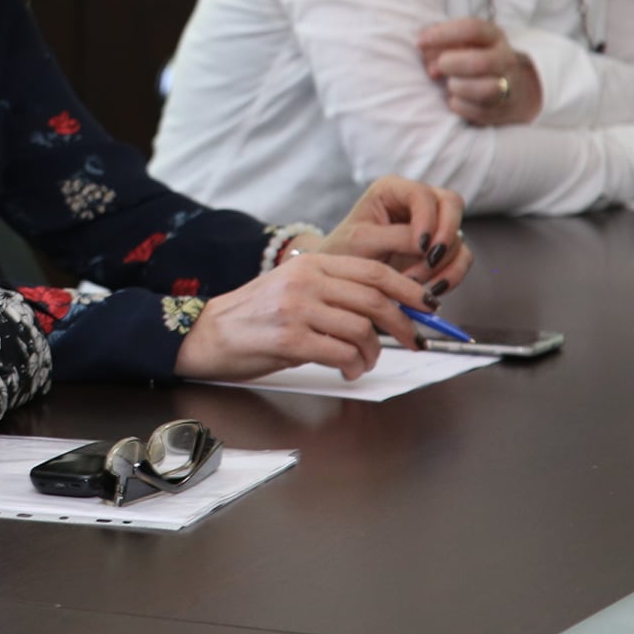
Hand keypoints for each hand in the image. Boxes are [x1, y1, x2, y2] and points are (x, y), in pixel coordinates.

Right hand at [173, 253, 438, 382]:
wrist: (206, 334)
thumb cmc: (253, 317)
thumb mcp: (293, 289)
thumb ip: (333, 293)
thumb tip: (385, 310)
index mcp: (310, 263)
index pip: (374, 271)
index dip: (408, 289)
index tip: (427, 306)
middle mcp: (305, 281)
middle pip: (375, 300)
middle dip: (404, 324)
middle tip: (414, 341)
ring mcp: (296, 309)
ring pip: (362, 329)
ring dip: (375, 352)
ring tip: (366, 362)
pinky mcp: (289, 340)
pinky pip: (340, 353)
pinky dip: (353, 366)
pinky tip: (348, 370)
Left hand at [310, 176, 471, 292]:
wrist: (345, 275)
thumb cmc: (345, 251)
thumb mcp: (362, 240)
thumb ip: (395, 237)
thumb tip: (429, 244)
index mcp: (393, 190)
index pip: (422, 193)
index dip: (427, 218)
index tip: (421, 246)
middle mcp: (417, 202)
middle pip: (452, 205)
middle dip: (446, 235)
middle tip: (431, 259)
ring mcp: (433, 224)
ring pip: (458, 235)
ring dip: (442, 262)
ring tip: (413, 280)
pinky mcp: (441, 249)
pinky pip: (462, 258)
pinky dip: (452, 275)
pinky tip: (432, 289)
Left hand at [416, 18, 542, 124]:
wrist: (508, 88)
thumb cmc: (471, 58)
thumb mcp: (460, 43)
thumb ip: (439, 42)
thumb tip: (422, 47)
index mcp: (494, 37)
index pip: (472, 29)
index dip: (442, 34)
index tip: (419, 42)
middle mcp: (505, 60)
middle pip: (480, 63)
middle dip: (450, 65)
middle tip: (438, 67)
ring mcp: (507, 86)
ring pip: (485, 90)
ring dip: (457, 87)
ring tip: (450, 84)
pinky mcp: (501, 109)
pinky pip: (477, 111)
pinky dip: (459, 105)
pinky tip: (455, 99)